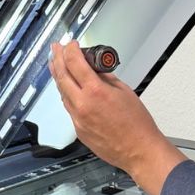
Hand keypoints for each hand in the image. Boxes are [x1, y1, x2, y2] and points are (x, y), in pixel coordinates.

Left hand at [48, 40, 185, 194]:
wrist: (138, 150)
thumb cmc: (137, 125)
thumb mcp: (124, 92)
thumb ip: (106, 78)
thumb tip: (95, 70)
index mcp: (95, 92)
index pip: (75, 63)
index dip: (70, 50)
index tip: (71, 44)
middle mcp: (82, 105)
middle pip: (62, 76)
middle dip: (57, 59)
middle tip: (55, 48)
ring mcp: (78, 119)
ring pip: (62, 93)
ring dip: (59, 77)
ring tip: (57, 65)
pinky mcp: (78, 130)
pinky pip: (68, 108)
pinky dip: (67, 95)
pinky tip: (69, 89)